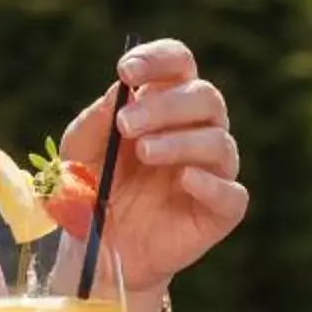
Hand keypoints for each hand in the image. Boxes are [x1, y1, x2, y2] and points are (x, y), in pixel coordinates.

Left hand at [60, 40, 247, 288]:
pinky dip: (211, 184)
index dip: (159, 60)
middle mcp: (196, 130)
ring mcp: (212, 170)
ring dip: (180, 141)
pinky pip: (232, 193)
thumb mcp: (79, 153)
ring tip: (143, 152)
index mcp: (164, 104)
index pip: (178, 63)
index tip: (126, 71)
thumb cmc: (91, 190)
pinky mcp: (220, 212)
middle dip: (165, 105)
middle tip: (126, 124)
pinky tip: (183, 180)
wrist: (98, 252)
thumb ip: (95, 121)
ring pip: (219, 141)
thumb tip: (122, 91)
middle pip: (205, 97)